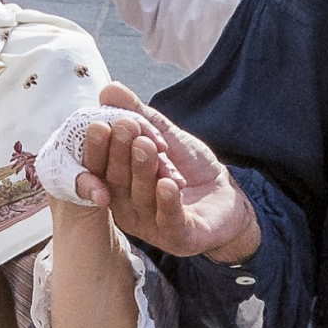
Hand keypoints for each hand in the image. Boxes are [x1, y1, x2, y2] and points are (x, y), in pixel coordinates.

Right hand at [72, 99, 260, 263]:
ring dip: (143, 170)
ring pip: (141, 198)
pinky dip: (167, 201)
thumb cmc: (191, 169)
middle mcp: (128, 208)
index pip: (100, 167)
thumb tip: (109, 88)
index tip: (98, 124)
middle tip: (124, 126)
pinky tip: (168, 183)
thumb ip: (139, 115)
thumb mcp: (166, 137)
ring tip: (148, 145)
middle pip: (118, 180)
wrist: (229, 198)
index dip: (98, 148)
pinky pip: (170, 220)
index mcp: (118, 185)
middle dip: (119, 153)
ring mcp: (151, 226)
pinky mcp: (178, 239)